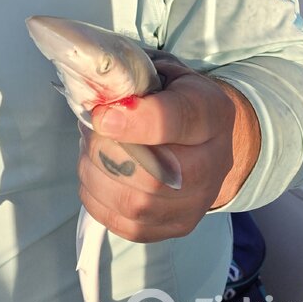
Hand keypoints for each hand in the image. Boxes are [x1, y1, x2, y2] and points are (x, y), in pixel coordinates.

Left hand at [78, 51, 260, 242]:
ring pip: (134, 203)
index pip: (174, 121)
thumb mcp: (163, 74)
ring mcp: (197, 203)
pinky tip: (97, 174)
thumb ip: (133, 81)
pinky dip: (98, 199)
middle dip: (104, 151)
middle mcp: (213, 164)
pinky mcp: (177, 227)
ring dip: (96, 174)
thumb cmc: (176, 99)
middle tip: (89, 129)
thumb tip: (95, 95)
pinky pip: (125, 224)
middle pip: (150, 174)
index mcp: (210, 113)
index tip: (99, 116)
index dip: (133, 122)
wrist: (209, 140)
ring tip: (90, 150)